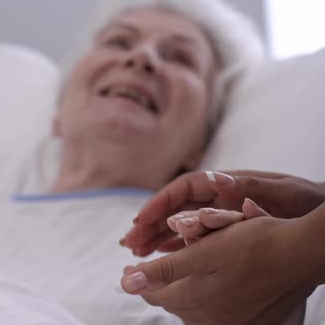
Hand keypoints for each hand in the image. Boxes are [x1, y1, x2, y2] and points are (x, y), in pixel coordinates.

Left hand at [120, 202, 319, 324]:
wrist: (300, 255)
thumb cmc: (253, 244)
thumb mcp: (204, 249)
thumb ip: (164, 269)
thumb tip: (127, 283)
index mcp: (194, 297)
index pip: (153, 294)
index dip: (138, 280)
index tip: (128, 268)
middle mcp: (208, 317)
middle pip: (172, 304)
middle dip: (158, 287)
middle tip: (147, 271)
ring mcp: (229, 323)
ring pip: (191, 312)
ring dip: (180, 295)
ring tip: (175, 279)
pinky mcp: (248, 323)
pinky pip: (214, 317)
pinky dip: (203, 304)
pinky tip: (207, 291)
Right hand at [122, 170, 324, 255]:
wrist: (318, 214)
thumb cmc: (304, 200)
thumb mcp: (281, 191)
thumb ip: (249, 186)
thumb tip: (218, 179)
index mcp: (225, 184)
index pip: (183, 189)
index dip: (159, 203)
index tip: (141, 219)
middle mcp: (216, 199)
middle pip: (174, 209)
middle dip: (150, 224)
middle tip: (129, 242)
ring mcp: (218, 216)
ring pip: (178, 225)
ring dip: (156, 237)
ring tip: (136, 251)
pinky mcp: (223, 232)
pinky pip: (192, 239)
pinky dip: (174, 247)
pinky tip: (159, 256)